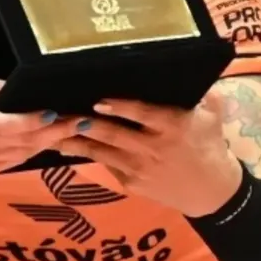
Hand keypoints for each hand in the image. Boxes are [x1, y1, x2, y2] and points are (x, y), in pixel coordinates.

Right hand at [0, 76, 83, 175]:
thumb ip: (3, 90)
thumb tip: (29, 92)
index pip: (18, 125)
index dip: (42, 121)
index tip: (63, 114)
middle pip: (28, 141)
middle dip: (58, 132)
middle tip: (81, 122)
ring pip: (27, 153)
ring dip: (50, 142)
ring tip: (72, 130)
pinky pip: (17, 161)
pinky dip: (33, 150)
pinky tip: (48, 140)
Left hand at [57, 91, 242, 216]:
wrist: (212, 193)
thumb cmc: (210, 146)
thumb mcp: (212, 116)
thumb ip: (202, 94)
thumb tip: (192, 67)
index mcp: (172, 127)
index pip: (142, 115)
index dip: (119, 108)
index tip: (97, 100)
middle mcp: (151, 149)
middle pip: (112, 134)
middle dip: (83, 123)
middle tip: (57, 112)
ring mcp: (139, 169)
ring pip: (100, 152)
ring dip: (73, 141)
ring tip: (48, 131)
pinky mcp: (131, 183)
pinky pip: (104, 164)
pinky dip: (84, 154)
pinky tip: (64, 144)